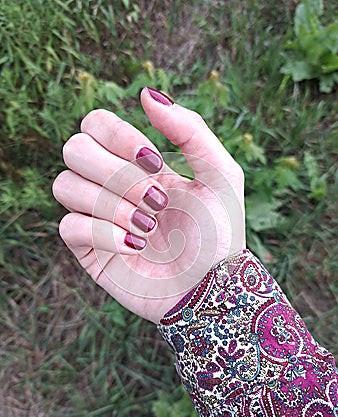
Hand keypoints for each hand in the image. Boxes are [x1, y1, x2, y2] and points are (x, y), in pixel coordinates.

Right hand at [52, 87, 244, 322]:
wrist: (213, 290)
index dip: (118, 135)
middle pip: (73, 149)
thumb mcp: (220, 175)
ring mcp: (97, 216)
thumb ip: (190, 129)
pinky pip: (68, 226)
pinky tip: (134, 245)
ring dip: (112, 204)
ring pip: (64, 185)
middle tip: (155, 199)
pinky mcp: (88, 249)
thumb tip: (145, 93)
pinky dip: (102, 232)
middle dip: (117, 173)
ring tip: (148, 226)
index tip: (156, 162)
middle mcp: (111, 184)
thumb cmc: (219, 234)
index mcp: (137, 162)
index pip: (94, 123)